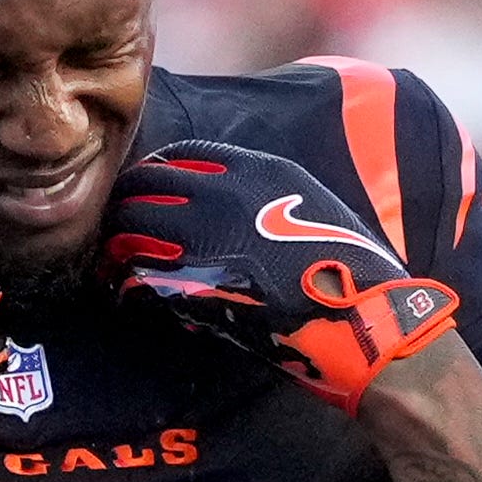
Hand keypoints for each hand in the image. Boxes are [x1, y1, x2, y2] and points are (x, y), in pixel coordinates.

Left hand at [100, 142, 462, 409]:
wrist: (368, 324)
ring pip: (132, 233)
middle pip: (145, 189)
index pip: (181, 157)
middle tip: (119, 231)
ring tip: (113, 265)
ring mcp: (209, 242)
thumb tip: (223, 203)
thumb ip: (264, 196)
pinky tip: (128, 295)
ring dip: (117, 249)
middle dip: (127, 210)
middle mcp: (226, 197)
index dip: (158, 177)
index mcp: (258, 171)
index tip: (150, 195)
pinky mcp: (198, 290)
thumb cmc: (350, 272)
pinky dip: (128, 286)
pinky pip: (141, 279)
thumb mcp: (312, 206)